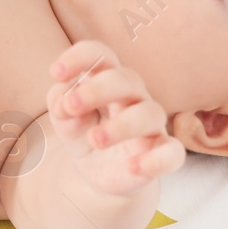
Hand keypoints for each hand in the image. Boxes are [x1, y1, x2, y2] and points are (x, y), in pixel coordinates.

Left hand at [46, 41, 184, 195]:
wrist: (97, 173)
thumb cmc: (83, 132)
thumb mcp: (64, 119)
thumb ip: (59, 103)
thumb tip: (65, 100)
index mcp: (107, 80)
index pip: (101, 55)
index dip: (80, 57)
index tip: (55, 72)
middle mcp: (134, 97)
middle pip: (126, 79)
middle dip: (97, 89)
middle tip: (71, 106)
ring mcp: (151, 125)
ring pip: (150, 114)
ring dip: (121, 125)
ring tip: (94, 139)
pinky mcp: (162, 154)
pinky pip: (172, 152)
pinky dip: (156, 160)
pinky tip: (133, 167)